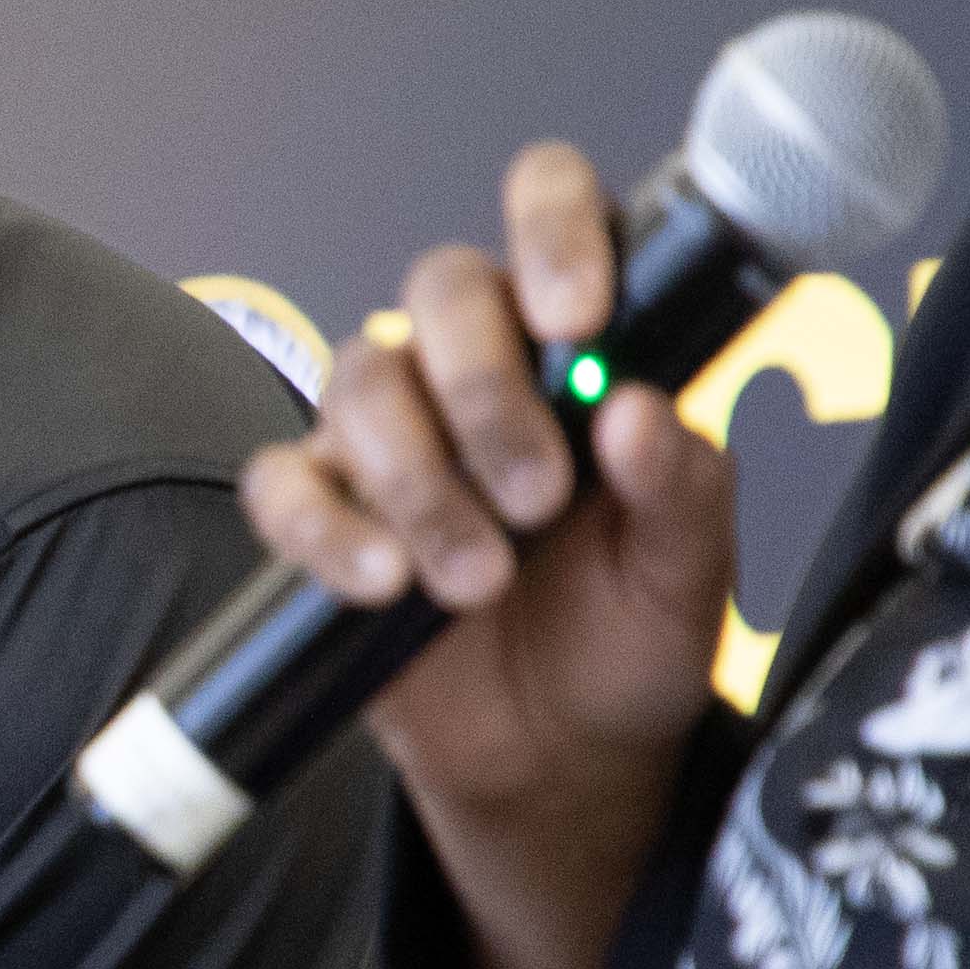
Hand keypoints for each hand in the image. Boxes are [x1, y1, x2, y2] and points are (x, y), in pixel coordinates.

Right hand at [233, 143, 739, 968]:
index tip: (577, 315)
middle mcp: (478, 366)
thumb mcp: (688, 571)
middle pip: (439, 286)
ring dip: (419, 481)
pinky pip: (282, 482)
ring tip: (478, 581)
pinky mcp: (324, 513)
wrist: (561, 760)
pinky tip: (381, 583)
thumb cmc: (632, 637)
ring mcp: (391, 436)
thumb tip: (633, 410)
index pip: (550, 208)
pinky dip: (324, 527)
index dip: (552, 230)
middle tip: (537, 498)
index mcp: (579, 342)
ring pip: (361, 379)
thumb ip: (678, 486)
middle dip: (483, 390)